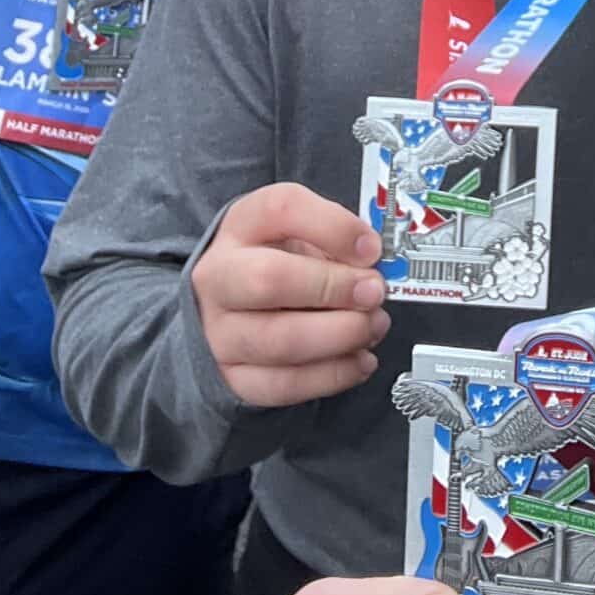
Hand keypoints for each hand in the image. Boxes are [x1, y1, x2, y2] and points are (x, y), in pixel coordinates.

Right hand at [192, 182, 390, 407]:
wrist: (228, 302)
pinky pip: (283, 385)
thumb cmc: (276, 257)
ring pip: (280, 341)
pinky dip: (332, 376)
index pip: (281, 210)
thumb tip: (371, 259)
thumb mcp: (300, 229)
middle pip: (270, 280)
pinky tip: (360, 360)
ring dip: (341, 336)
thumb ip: (334, 236)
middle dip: (334, 288)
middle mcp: (219, 277)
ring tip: (373, 326)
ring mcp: (220, 331)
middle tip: (375, 292)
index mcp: (241, 225)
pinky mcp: (233, 377)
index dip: (333, 227)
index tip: (372, 248)